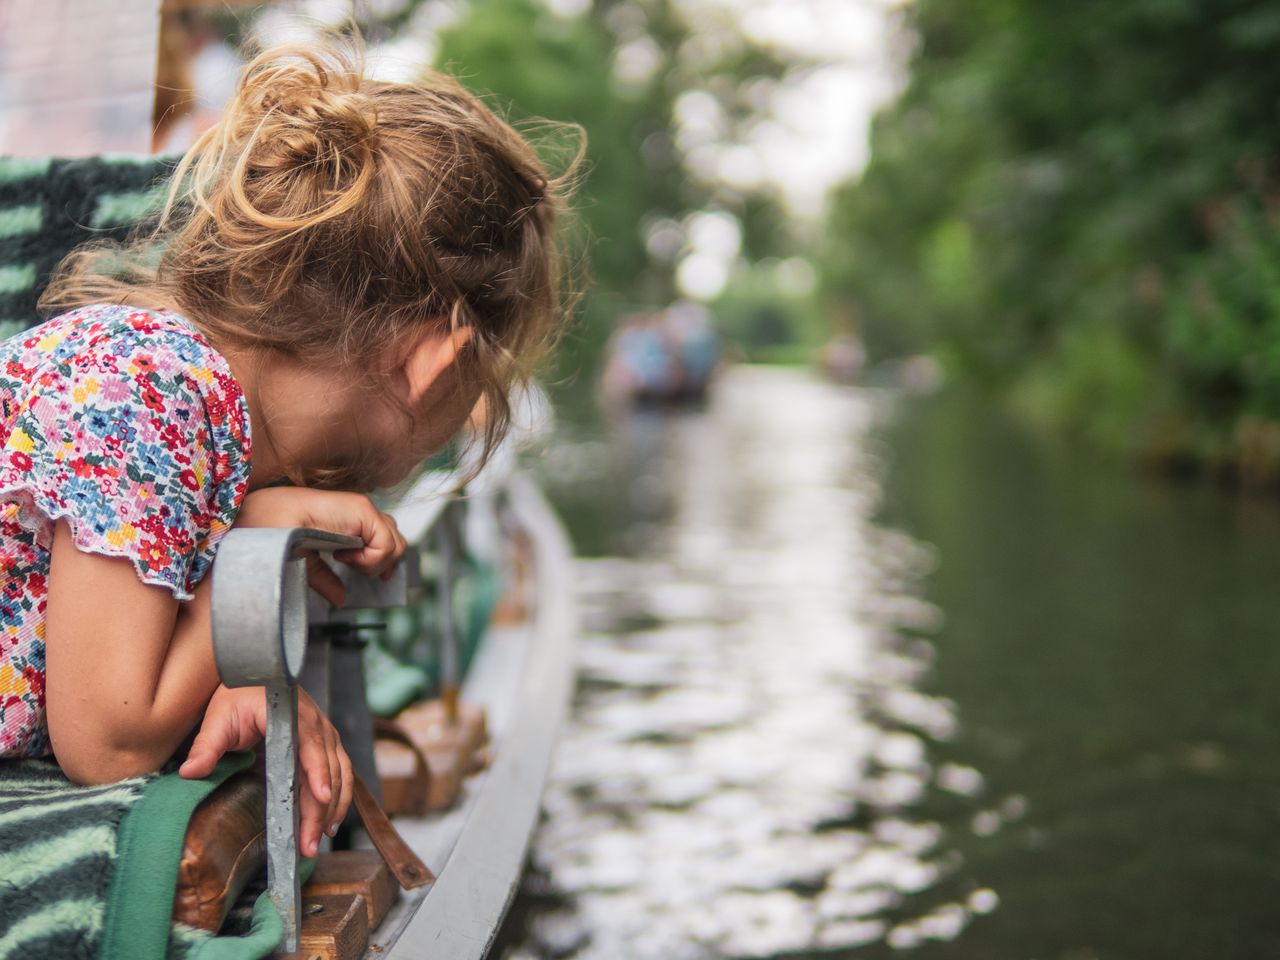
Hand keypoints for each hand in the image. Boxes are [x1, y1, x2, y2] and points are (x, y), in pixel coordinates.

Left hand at [179, 685, 353, 856]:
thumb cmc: (236, 695)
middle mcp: (316, 725)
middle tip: (307, 844)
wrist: (252, 676)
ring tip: (318, 839)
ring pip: (341, 774)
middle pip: (329, 769)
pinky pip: (340, 773)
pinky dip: (338, 798)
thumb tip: (190, 772)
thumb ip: (207, 746)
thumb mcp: (218, 718)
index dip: (319, 773)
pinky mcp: (324, 745)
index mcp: (293, 716)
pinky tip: (328, 822)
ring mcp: (324, 735)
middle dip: (322, 809)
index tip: (320, 798)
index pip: (311, 747)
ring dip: (334, 808)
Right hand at [236, 488, 408, 605]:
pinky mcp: (363, 509)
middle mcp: (358, 513)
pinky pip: (386, 545)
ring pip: (396, 543)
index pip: (384, 538)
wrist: (262, 520)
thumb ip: (327, 579)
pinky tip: (343, 555)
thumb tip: (340, 599)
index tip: (373, 575)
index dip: (382, 560)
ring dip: (374, 562)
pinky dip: (369, 559)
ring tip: (344, 560)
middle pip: (396, 540)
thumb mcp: (306, 562)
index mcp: (348, 521)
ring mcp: (363, 509)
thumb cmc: (274, 533)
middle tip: (361, 570)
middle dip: (385, 562)